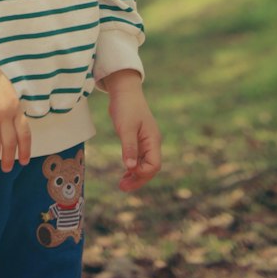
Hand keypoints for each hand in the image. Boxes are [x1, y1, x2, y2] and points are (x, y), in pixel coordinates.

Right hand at [0, 61, 31, 173]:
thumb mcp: (8, 92)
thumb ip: (12, 110)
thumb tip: (14, 130)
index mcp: (15, 107)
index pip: (24, 133)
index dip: (25, 150)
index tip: (23, 161)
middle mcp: (4, 112)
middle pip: (9, 142)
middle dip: (8, 159)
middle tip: (6, 169)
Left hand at [103, 70, 161, 192]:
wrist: (124, 90)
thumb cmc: (126, 107)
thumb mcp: (126, 127)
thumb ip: (129, 147)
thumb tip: (131, 167)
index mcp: (153, 140)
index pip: (154, 165)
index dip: (143, 173)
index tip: (128, 173)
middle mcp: (152, 142)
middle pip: (150, 168)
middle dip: (138, 179)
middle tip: (122, 187)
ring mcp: (145, 141)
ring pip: (144, 164)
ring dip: (135, 175)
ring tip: (122, 184)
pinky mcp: (137, 139)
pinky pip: (138, 158)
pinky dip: (132, 166)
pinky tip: (125, 172)